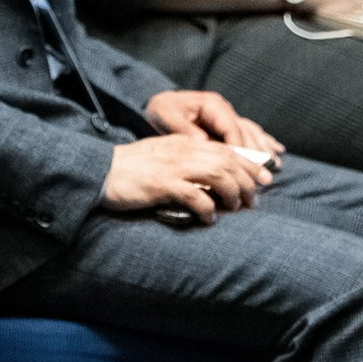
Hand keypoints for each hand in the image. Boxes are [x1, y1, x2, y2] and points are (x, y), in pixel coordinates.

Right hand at [100, 135, 271, 225]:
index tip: (263, 181)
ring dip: (233, 194)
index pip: (226, 150)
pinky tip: (210, 219)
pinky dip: (208, 209)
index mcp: (184, 142)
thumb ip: (186, 161)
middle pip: (228, 162)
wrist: (99, 172)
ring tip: (235, 208)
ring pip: (219, 176)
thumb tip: (212, 179)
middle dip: (247, 182)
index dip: (249, 166)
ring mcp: (174, 167)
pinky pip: (196, 197)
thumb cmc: (130, 169)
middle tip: (253, 201)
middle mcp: (183, 150)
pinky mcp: (163, 185)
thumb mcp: (162, 156)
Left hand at [144, 89, 282, 157]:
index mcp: (213, 105)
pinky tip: (277, 150)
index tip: (244, 169)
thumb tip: (203, 142)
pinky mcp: (228, 124)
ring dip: (264, 150)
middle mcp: (225, 110)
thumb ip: (184, 129)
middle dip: (257, 154)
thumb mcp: (166, 116)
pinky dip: (264, 141)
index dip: (239, 149)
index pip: (231, 129)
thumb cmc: (161, 109)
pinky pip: (250, 132)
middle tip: (265, 173)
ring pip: (252, 133)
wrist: (159, 103)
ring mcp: (229, 116)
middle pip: (246, 133)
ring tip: (275, 166)